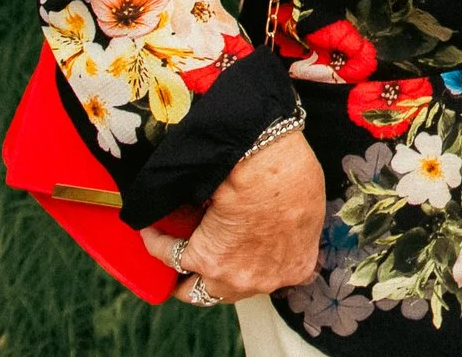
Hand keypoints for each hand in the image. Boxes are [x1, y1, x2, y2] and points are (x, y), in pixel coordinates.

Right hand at [150, 126, 324, 303]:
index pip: (273, 277)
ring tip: (173, 251)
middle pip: (230, 290)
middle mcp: (262, 281)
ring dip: (182, 272)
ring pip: (194, 288)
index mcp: (295, 266)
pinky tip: (152, 230)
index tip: (247, 251)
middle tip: (207, 257)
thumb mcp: (309, 205)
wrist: (268, 170)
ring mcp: (229, 276)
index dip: (257, 264)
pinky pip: (170, 256)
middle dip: (216, 278)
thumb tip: (278, 222)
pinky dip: (158, 243)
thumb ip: (297, 226)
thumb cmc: (294, 177)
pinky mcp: (200, 258)